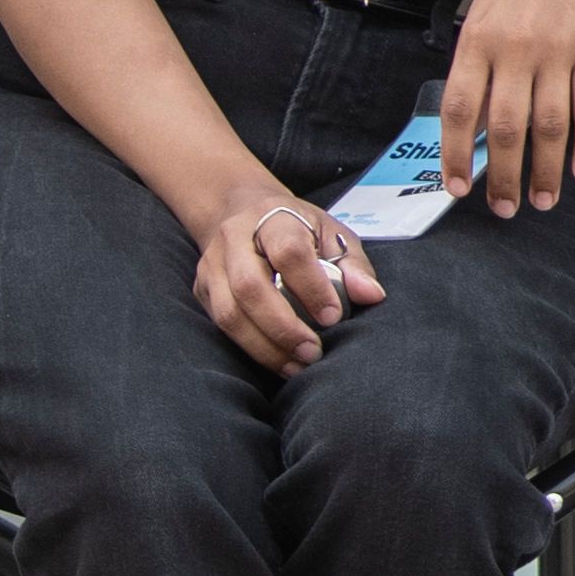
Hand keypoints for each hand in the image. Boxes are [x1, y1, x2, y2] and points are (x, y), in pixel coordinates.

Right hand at [190, 188, 377, 369]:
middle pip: (249, 286)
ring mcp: (212, 265)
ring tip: (297, 365)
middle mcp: (234, 238)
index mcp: (272, 216)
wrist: (241, 210)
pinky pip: (219, 324)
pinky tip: (278, 361)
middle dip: (283, 327)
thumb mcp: (331, 232)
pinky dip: (250, 348)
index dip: (311, 287)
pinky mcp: (202, 289)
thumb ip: (353, 264)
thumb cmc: (296, 228)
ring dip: (264, 346)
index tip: (333, 317)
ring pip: (229, 312)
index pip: (288, 251)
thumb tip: (372, 296)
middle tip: (313, 352)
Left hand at [437, 0, 574, 217]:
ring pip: (550, 126)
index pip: (461, 110)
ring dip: (546, 171)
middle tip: (504, 208)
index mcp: (477, 41)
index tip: (457, 187)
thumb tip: (476, 128)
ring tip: (542, 199)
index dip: (457, 155)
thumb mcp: (482, 13)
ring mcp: (557, 50)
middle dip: (504, 177)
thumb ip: (478, 67)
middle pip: (508, 128)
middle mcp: (515, 48)